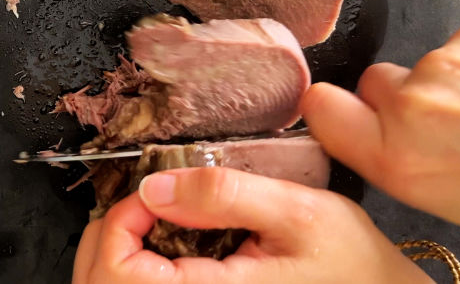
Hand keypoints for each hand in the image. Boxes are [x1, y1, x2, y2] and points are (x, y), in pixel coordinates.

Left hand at [72, 167, 428, 282]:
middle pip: (103, 283)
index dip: (118, 221)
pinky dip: (138, 267)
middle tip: (144, 197)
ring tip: (150, 217)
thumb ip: (222, 194)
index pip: (119, 272)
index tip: (148, 189)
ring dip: (119, 250)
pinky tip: (165, 243)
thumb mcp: (298, 212)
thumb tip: (153, 185)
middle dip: (110, 232)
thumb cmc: (355, 265)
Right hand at [302, 23, 459, 232]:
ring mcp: (445, 63)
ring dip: (454, 83)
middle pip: (373, 84)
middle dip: (398, 99)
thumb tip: (375, 134)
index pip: (320, 108)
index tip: (343, 112)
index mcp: (399, 161)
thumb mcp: (454, 202)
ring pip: (426, 64)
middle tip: (449, 124)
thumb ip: (399, 162)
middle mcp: (413, 108)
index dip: (330, 108)